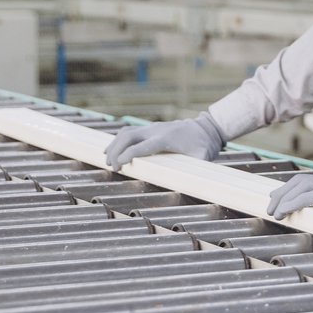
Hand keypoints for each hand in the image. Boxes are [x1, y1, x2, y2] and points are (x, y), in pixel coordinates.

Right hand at [104, 114, 226, 169]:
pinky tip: (112, 149)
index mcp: (166, 139)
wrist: (206, 128)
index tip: (118, 166)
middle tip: (111, 166)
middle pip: (128, 136)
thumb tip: (195, 184)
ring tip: (106, 159)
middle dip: (116, 151)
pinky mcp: (151, 128)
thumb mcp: (203, 157)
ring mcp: (152, 128)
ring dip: (114, 144)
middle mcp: (156, 131)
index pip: (141, 146)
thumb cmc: (204, 145)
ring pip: (126, 132)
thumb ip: (197, 168)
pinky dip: (118, 139)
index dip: (127, 155)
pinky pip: (130, 131)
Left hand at [267, 162, 312, 220]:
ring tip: (273, 212)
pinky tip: (283, 211)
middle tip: (270, 206)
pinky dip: (293, 203)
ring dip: (283, 199)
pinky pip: (309, 197)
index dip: (292, 189)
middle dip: (282, 193)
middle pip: (300, 181)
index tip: (279, 197)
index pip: (310, 181)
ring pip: (299, 187)